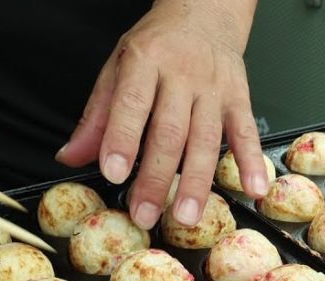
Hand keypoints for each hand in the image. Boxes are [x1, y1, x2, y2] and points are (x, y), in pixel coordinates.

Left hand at [56, 0, 268, 229]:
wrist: (205, 12)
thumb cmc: (158, 45)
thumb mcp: (117, 68)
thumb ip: (97, 116)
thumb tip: (71, 157)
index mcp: (144, 61)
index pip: (132, 103)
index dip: (122, 139)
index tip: (114, 172)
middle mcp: (181, 73)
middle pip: (169, 132)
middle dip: (156, 178)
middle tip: (145, 214)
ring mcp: (213, 87)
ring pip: (205, 139)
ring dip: (196, 182)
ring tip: (186, 217)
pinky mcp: (239, 97)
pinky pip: (246, 132)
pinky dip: (251, 162)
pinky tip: (253, 189)